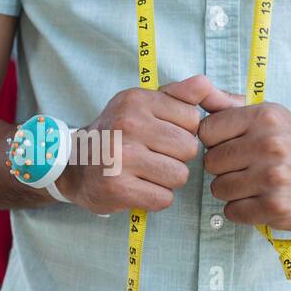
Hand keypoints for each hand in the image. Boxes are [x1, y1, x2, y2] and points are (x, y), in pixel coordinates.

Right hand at [56, 75, 214, 214]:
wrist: (72, 164)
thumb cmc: (117, 133)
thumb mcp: (143, 103)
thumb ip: (182, 94)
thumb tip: (218, 91)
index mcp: (136, 100)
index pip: (193, 118)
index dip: (183, 130)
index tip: (161, 134)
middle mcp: (127, 125)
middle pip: (189, 148)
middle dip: (177, 157)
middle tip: (152, 156)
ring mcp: (121, 157)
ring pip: (179, 175)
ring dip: (168, 180)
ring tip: (146, 173)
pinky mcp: (118, 188)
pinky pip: (164, 199)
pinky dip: (155, 198)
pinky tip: (138, 188)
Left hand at [200, 96, 290, 230]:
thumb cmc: (287, 144)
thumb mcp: (264, 114)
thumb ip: (227, 104)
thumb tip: (198, 86)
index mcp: (263, 117)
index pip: (207, 130)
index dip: (214, 142)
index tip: (230, 145)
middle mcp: (269, 145)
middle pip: (210, 162)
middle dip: (222, 168)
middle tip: (243, 167)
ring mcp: (273, 177)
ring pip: (219, 188)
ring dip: (230, 190)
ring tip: (251, 184)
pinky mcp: (275, 206)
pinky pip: (232, 211)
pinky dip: (240, 209)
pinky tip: (257, 199)